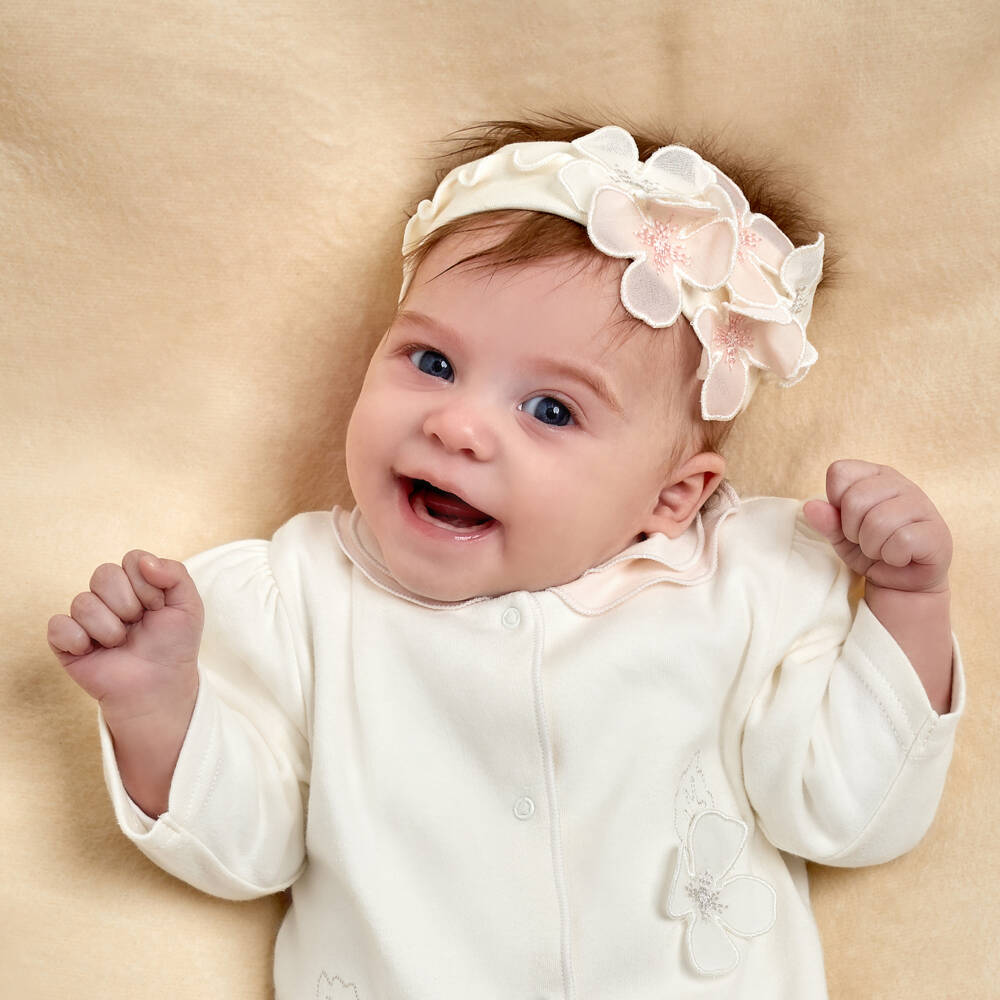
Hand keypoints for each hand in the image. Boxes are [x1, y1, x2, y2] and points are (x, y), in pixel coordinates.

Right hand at [47, 551, 203, 727]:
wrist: (159, 685)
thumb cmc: (174, 645)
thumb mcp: (189, 605)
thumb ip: (175, 573)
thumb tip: (144, 561)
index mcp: (135, 582)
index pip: (131, 559)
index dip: (147, 584)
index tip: (158, 607)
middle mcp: (107, 595)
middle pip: (104, 574)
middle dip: (128, 604)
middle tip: (138, 625)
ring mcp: (85, 617)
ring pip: (83, 602)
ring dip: (110, 628)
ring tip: (121, 643)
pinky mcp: (66, 641)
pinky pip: (58, 626)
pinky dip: (79, 639)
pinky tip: (93, 650)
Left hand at [802, 460, 951, 593]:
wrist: (901, 583)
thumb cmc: (871, 550)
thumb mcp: (840, 536)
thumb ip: (826, 520)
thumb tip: (810, 507)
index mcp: (875, 476)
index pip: (840, 472)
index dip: (835, 501)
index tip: (848, 520)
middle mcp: (900, 483)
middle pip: (856, 499)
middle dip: (852, 530)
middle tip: (865, 540)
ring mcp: (923, 505)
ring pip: (878, 521)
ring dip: (872, 546)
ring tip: (882, 549)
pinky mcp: (937, 531)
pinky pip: (901, 541)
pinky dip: (892, 557)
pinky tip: (900, 557)